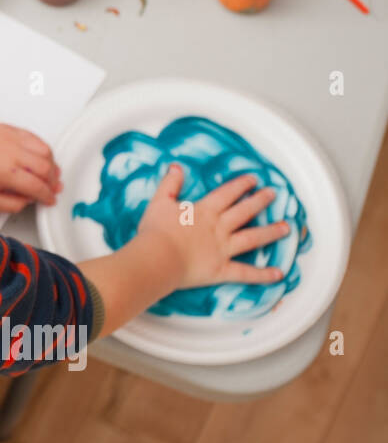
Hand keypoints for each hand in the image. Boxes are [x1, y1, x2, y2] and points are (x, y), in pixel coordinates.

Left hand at [0, 121, 61, 212]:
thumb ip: (11, 204)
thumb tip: (28, 200)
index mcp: (6, 173)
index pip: (37, 186)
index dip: (47, 196)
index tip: (49, 199)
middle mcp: (12, 153)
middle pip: (46, 168)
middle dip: (53, 181)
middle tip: (52, 188)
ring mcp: (12, 138)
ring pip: (44, 150)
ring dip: (52, 163)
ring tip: (50, 173)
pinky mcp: (9, 129)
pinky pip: (34, 137)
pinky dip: (42, 148)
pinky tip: (41, 156)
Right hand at [136, 164, 288, 288]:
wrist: (156, 258)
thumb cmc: (155, 231)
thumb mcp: (159, 202)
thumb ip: (170, 184)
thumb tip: (176, 167)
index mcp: (205, 211)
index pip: (227, 193)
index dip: (241, 185)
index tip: (254, 179)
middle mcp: (218, 228)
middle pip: (244, 211)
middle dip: (260, 201)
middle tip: (274, 194)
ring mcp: (222, 249)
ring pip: (252, 238)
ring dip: (270, 232)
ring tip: (286, 228)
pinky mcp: (221, 270)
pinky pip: (245, 273)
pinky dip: (262, 275)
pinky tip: (278, 274)